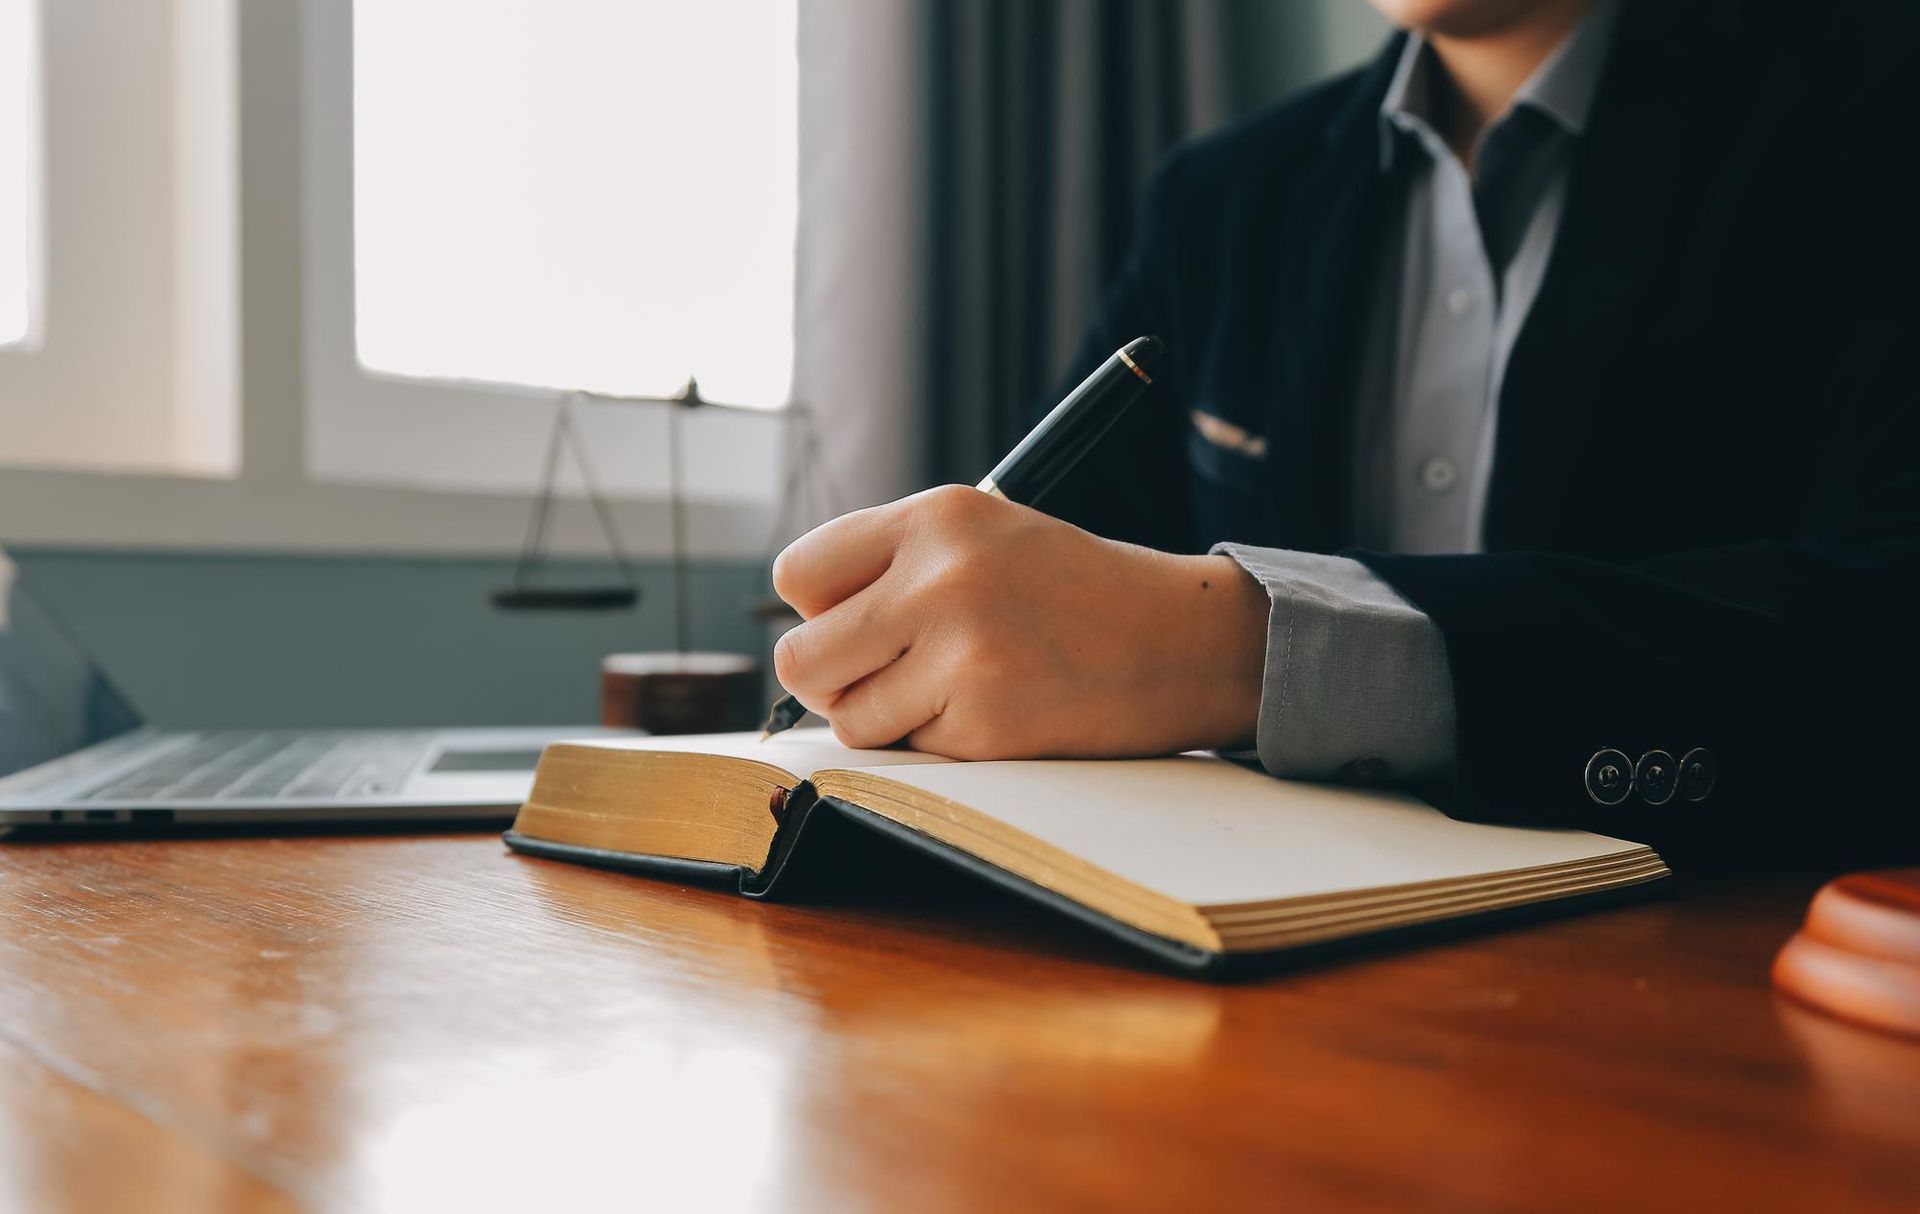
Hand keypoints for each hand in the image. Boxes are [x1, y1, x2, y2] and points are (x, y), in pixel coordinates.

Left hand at [770, 485, 1269, 758]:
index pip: (798, 574)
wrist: (1182, 642)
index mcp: (936, 516)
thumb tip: (802, 635)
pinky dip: (937, 745)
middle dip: (829, 679)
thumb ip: (894, 564)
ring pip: (847, 717)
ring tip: (953, 689)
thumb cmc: (1074, 592)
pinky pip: (907, 752)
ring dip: (886, 718)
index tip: (855, 622)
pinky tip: (994, 710)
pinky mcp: (984, 724)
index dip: (817, 610)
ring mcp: (961, 654)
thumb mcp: (986, 534)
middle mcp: (940, 578)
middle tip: (881, 676)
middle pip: (801, 657)